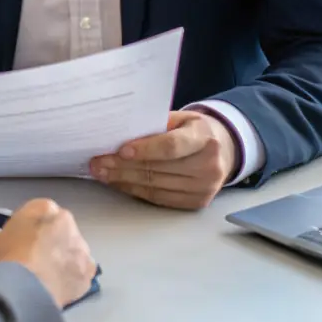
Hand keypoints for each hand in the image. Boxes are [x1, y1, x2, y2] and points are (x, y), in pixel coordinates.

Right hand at [0, 198, 96, 307]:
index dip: (36, 230)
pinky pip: (82, 274)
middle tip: (40, 261)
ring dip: (67, 261)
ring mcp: (81, 248)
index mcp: (44, 208)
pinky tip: (60, 290)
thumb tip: (24, 244)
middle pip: (63, 231)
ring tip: (50, 279)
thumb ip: (20, 234)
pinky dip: (74, 280)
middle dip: (55, 244)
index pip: (43, 213)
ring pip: (75, 252)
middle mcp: (68, 222)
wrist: (21, 288)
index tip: (29, 243)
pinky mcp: (88, 272)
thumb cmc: (5, 259)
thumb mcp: (3, 237)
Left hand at [89, 110, 237, 210]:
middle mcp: (209, 165)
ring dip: (123, 180)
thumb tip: (118, 132)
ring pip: (155, 186)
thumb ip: (156, 124)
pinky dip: (135, 190)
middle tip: (98, 162)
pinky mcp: (196, 202)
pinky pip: (159, 198)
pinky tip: (119, 183)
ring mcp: (204, 187)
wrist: (223, 149)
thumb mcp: (181, 118)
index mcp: (204, 137)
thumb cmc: (194, 130)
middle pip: (159, 169)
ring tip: (102, 173)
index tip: (120, 150)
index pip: (172, 146)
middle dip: (123, 166)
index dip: (145, 149)